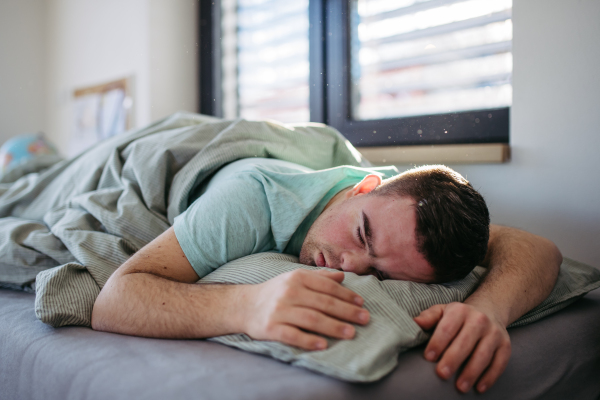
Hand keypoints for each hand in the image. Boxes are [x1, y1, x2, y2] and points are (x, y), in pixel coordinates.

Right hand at [241, 269, 369, 349]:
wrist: (244, 306)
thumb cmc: (275, 292)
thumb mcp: (294, 279)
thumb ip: (319, 278)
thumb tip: (343, 277)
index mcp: (297, 278)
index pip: (327, 287)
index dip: (346, 295)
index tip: (361, 303)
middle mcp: (288, 292)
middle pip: (323, 303)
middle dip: (346, 312)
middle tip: (364, 319)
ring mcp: (279, 311)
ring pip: (311, 319)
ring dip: (333, 326)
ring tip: (351, 333)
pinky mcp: (270, 328)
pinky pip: (293, 335)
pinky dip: (308, 340)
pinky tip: (323, 345)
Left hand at [414, 302, 510, 392]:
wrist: (488, 310)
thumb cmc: (458, 316)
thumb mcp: (442, 311)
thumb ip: (428, 317)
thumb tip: (414, 322)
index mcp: (460, 311)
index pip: (447, 328)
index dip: (438, 343)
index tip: (429, 357)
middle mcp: (479, 320)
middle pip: (465, 342)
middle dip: (453, 359)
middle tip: (442, 374)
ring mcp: (494, 333)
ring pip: (483, 354)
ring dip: (471, 372)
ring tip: (460, 387)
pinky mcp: (505, 346)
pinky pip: (499, 363)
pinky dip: (490, 377)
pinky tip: (479, 387)